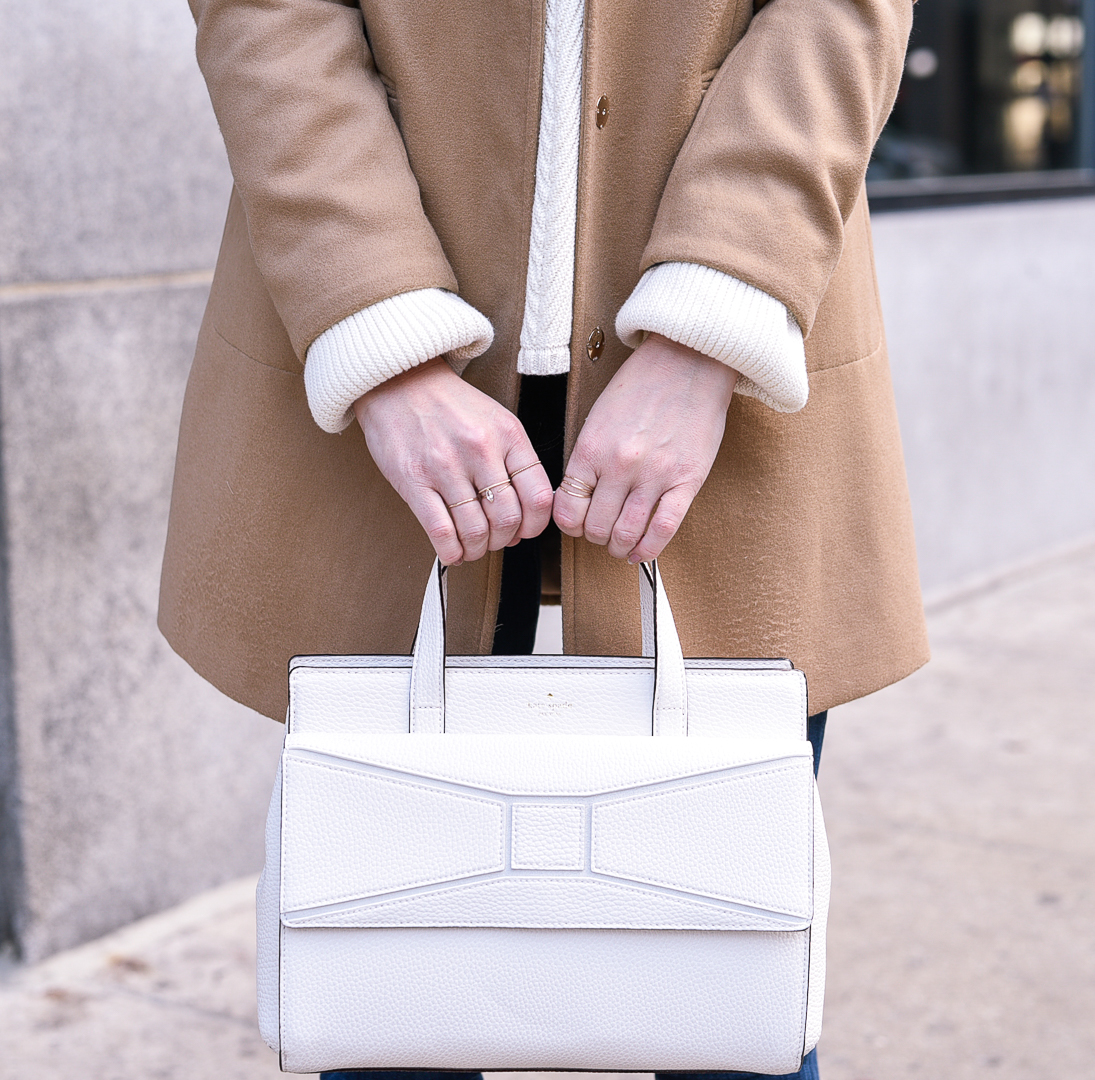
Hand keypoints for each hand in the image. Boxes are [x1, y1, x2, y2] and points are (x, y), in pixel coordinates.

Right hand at [354, 359, 553, 564]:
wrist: (398, 382)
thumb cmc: (449, 405)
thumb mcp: (496, 420)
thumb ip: (514, 460)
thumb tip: (525, 513)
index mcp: (508, 435)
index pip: (538, 496)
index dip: (535, 526)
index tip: (525, 532)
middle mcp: (480, 450)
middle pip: (507, 518)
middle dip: (504, 540)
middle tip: (495, 540)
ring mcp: (445, 466)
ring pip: (475, 530)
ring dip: (477, 549)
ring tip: (473, 547)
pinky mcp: (413, 480)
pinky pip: (440, 531)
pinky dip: (451, 552)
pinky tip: (452, 552)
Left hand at [553, 334, 736, 562]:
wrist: (688, 360)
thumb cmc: (642, 385)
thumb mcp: (598, 418)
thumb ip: (589, 459)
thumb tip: (578, 498)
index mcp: (591, 448)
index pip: (567, 508)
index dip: (570, 524)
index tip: (577, 524)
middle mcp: (620, 465)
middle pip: (596, 527)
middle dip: (595, 537)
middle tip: (602, 533)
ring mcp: (654, 475)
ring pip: (627, 534)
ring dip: (620, 547)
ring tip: (622, 544)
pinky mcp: (687, 480)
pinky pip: (664, 529)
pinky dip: (649, 549)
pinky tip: (642, 551)